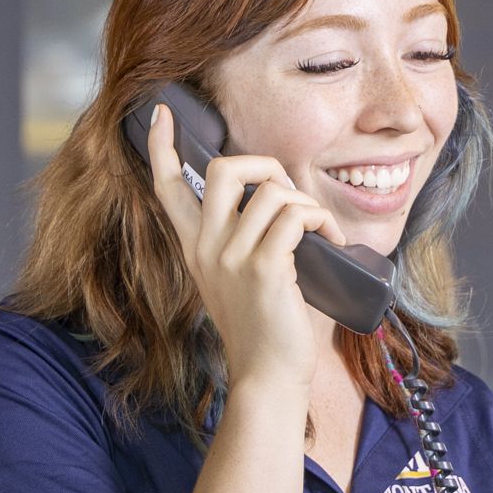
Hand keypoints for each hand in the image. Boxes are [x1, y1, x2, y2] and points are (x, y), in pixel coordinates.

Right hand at [145, 103, 342, 394]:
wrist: (268, 378)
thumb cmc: (263, 330)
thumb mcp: (237, 280)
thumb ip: (241, 241)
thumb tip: (275, 201)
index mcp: (196, 248)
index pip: (167, 187)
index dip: (161, 146)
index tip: (161, 114)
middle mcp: (207, 248)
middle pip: (225, 168)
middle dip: (266, 165)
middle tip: (289, 194)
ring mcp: (232, 257)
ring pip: (273, 192)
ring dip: (307, 204)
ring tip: (321, 232)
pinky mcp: (263, 269)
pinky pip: (295, 216)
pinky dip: (321, 221)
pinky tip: (331, 242)